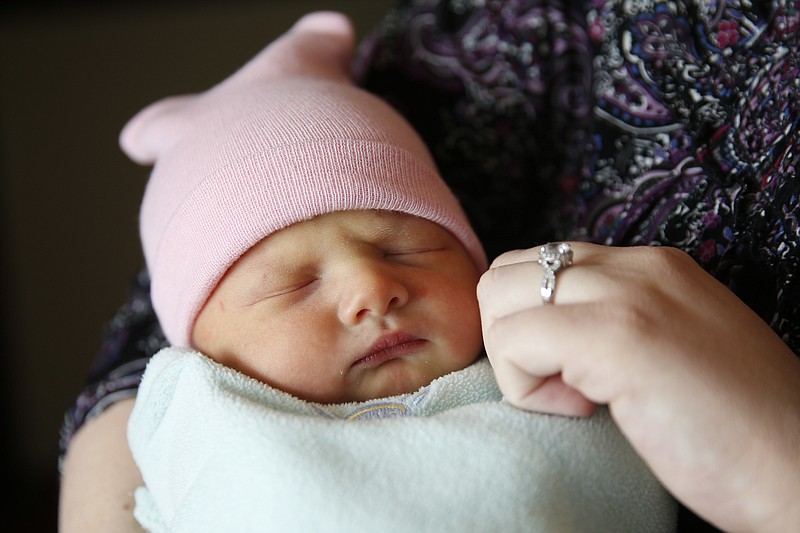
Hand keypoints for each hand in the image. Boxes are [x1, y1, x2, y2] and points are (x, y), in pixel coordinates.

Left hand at [477, 242, 799, 532]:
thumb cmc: (734, 426)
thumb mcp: (667, 347)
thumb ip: (612, 322)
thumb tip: (540, 335)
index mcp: (648, 267)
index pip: (538, 265)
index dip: (531, 323)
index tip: (572, 372)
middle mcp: (635, 266)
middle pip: (505, 274)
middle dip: (511, 336)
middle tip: (563, 384)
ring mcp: (627, 295)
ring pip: (497, 299)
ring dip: (516, 359)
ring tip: (577, 396)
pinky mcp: (618, 337)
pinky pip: (515, 342)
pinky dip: (527, 387)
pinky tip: (585, 410)